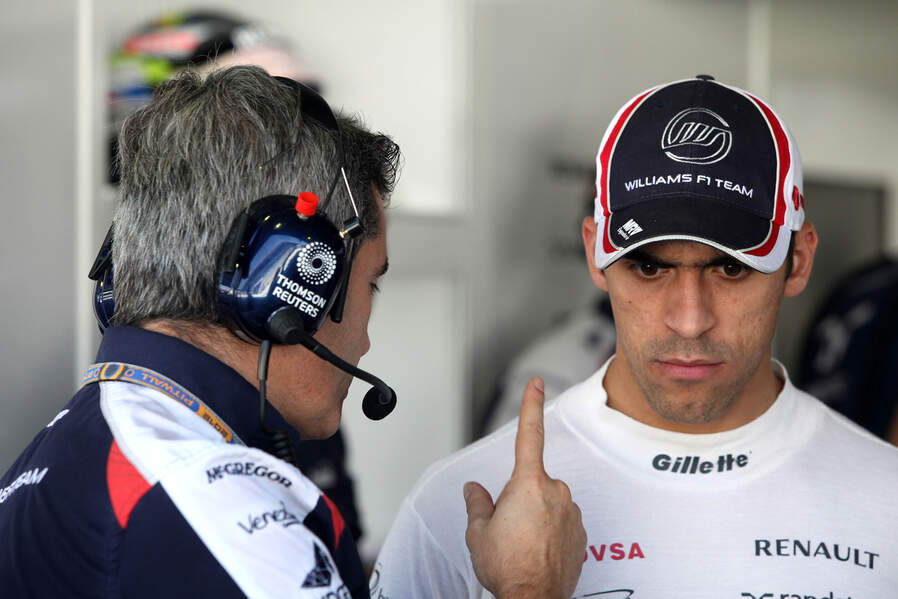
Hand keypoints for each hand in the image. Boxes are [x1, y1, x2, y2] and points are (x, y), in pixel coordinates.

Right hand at [463, 378, 585, 598]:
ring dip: (535, 517)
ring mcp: (572, 513)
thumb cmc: (508, 568)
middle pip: (532, 483)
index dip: (531, 406)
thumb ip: (478, 504)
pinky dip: (549, 533)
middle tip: (507, 528)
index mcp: (528, 484)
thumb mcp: (479, 532)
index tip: (536, 383)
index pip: (528, 435)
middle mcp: (556, 492)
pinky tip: (537, 553)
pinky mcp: (582, 533)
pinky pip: (561, 523)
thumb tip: (475, 490)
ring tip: (522, 545)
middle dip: (519, 499)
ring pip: (548, 504)